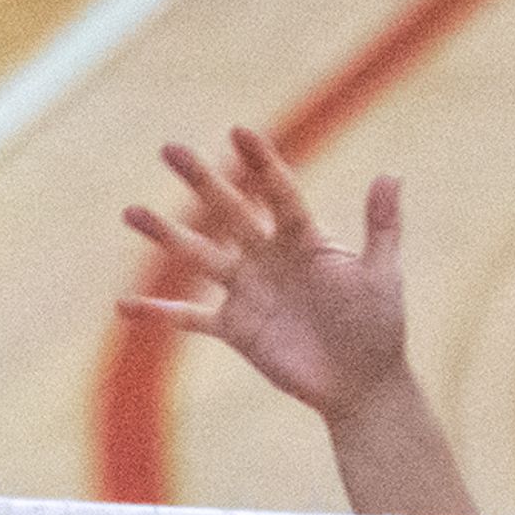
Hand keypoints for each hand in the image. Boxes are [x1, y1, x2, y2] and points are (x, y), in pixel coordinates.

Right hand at [121, 130, 415, 419]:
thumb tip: (391, 174)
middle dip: (201, 182)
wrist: (363, 384)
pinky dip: (158, 314)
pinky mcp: (235, 328)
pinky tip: (123, 306)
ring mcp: (247, 290)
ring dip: (166, 235)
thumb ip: (382, 226)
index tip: (239, 131)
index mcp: (305, 239)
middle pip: (229, 212)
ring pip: (200, 255)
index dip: (260, 164)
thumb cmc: (378, 326)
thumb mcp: (381, 275)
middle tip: (170, 149)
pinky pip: (189, 318)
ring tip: (131, 212)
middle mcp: (268, 256)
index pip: (279, 193)